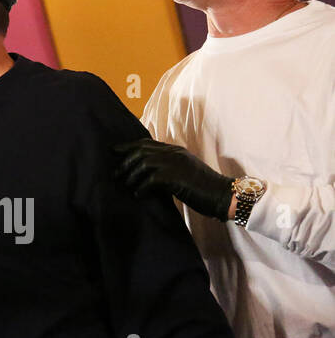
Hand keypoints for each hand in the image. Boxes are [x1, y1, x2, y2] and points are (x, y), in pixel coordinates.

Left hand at [115, 138, 234, 221]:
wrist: (223, 194)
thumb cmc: (203, 187)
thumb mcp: (183, 172)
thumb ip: (167, 169)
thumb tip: (144, 175)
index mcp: (175, 150)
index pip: (146, 143)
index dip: (128, 146)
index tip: (114, 150)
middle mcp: (174, 153)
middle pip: (141, 151)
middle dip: (125, 161)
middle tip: (115, 173)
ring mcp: (175, 163)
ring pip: (143, 163)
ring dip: (131, 175)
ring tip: (126, 185)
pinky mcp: (176, 177)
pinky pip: (151, 179)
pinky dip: (142, 187)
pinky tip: (139, 194)